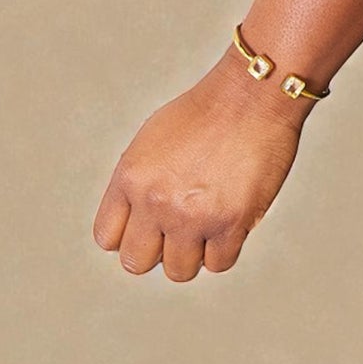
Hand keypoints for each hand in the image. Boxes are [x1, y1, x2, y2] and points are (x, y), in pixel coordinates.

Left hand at [92, 50, 313, 281]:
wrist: (254, 93)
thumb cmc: (210, 111)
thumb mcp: (154, 139)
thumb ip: (140, 182)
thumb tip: (139, 222)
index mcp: (130, 177)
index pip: (108, 237)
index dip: (132, 232)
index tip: (152, 221)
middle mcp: (155, 201)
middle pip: (137, 262)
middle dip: (158, 248)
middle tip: (181, 226)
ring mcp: (192, 215)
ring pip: (179, 270)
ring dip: (195, 251)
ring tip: (211, 220)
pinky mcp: (230, 222)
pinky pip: (219, 263)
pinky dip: (226, 247)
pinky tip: (233, 218)